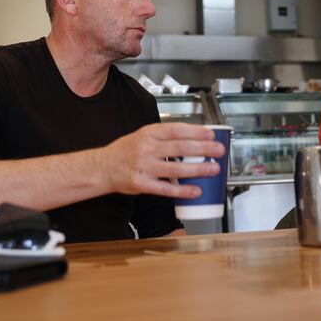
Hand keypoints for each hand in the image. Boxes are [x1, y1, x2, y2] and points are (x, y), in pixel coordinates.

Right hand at [98, 123, 224, 198]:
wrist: (102, 167)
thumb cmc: (126, 151)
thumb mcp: (143, 135)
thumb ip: (165, 137)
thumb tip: (194, 138)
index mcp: (148, 133)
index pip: (176, 129)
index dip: (195, 131)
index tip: (211, 133)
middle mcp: (146, 148)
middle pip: (179, 147)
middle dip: (203, 148)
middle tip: (219, 151)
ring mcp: (143, 167)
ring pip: (175, 168)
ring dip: (197, 169)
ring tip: (213, 169)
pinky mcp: (141, 184)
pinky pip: (165, 188)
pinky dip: (182, 190)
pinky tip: (195, 191)